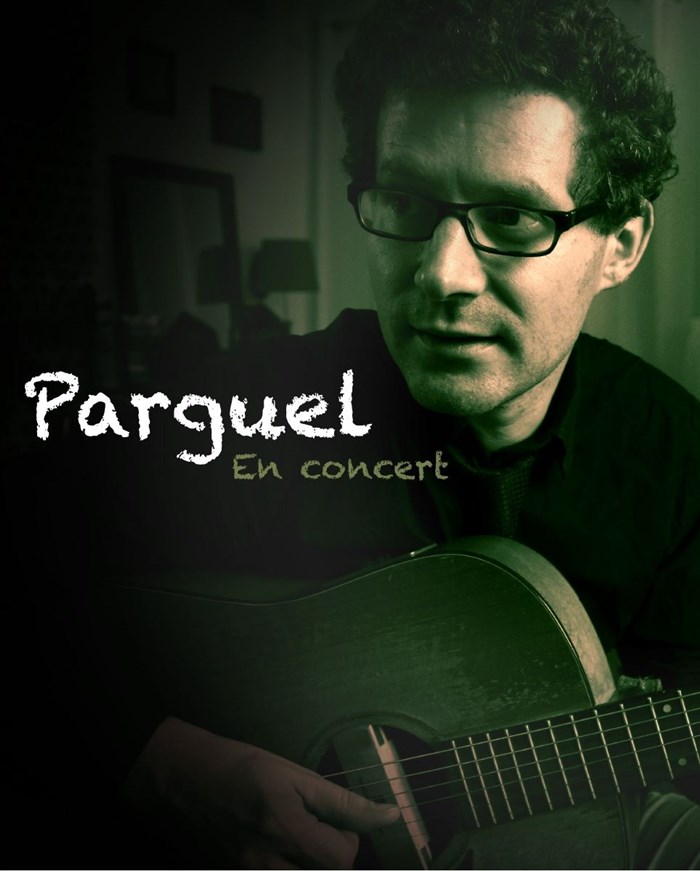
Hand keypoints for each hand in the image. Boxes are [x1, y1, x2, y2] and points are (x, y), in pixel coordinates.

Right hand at [124, 716, 399, 867]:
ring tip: (300, 841)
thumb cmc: (239, 766)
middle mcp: (265, 860)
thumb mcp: (293, 773)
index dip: (350, 838)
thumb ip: (341, 801)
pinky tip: (281, 850)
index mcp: (284, 827)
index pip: (343, 858)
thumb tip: (388, 815)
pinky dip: (288, 867)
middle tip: (318, 829)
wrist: (182, 777)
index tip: (337, 820)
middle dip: (332, 855)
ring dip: (311, 863)